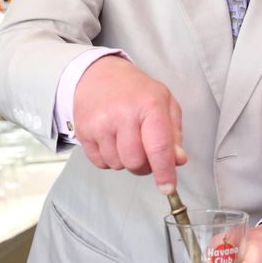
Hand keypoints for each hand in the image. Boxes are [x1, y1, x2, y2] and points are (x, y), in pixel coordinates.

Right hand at [73, 55, 186, 191]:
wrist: (97, 75)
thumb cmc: (135, 91)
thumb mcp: (164, 103)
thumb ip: (174, 134)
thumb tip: (177, 161)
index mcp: (150, 105)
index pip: (159, 147)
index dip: (165, 172)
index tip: (168, 187)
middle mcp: (123, 114)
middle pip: (136, 162)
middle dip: (145, 165)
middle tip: (145, 151)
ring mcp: (100, 124)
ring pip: (118, 165)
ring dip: (126, 161)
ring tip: (127, 139)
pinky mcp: (83, 132)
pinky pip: (101, 163)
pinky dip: (109, 159)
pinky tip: (112, 140)